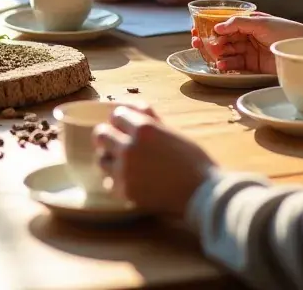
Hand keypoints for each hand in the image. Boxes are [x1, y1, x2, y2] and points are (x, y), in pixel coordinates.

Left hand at [95, 103, 215, 217]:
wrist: (202, 193)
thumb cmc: (192, 159)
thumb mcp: (171, 131)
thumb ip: (149, 119)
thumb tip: (131, 109)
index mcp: (142, 128)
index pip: (115, 115)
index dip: (122, 120)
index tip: (126, 126)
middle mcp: (129, 147)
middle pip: (100, 135)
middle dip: (108, 136)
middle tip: (117, 143)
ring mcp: (125, 171)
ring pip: (102, 160)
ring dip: (111, 159)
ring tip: (124, 164)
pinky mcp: (126, 192)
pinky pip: (109, 182)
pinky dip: (117, 181)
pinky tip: (130, 180)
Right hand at [196, 12, 302, 74]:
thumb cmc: (287, 31)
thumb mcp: (261, 22)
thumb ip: (238, 23)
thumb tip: (217, 27)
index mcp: (249, 22)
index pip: (224, 23)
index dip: (210, 27)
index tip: (196, 30)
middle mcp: (248, 36)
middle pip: (223, 38)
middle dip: (210, 40)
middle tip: (198, 43)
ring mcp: (251, 51)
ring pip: (228, 51)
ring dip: (218, 53)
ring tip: (213, 55)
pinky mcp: (255, 65)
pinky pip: (237, 64)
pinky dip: (228, 65)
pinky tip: (221, 65)